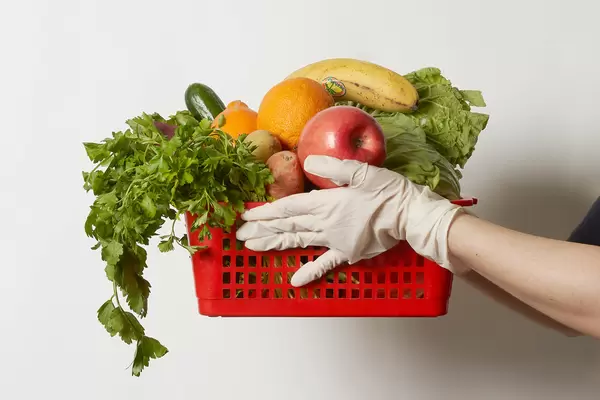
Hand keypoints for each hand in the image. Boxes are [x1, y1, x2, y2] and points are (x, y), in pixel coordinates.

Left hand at [236, 155, 465, 286]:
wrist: (411, 217)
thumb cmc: (389, 192)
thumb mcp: (363, 172)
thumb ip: (334, 167)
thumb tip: (308, 162)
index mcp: (327, 203)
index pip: (289, 208)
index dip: (266, 212)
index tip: (247, 215)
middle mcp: (326, 224)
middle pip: (288, 226)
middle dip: (262, 229)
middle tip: (240, 234)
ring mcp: (335, 240)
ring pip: (299, 242)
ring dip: (275, 244)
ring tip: (253, 247)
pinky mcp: (348, 252)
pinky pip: (326, 263)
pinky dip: (311, 271)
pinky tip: (295, 280)